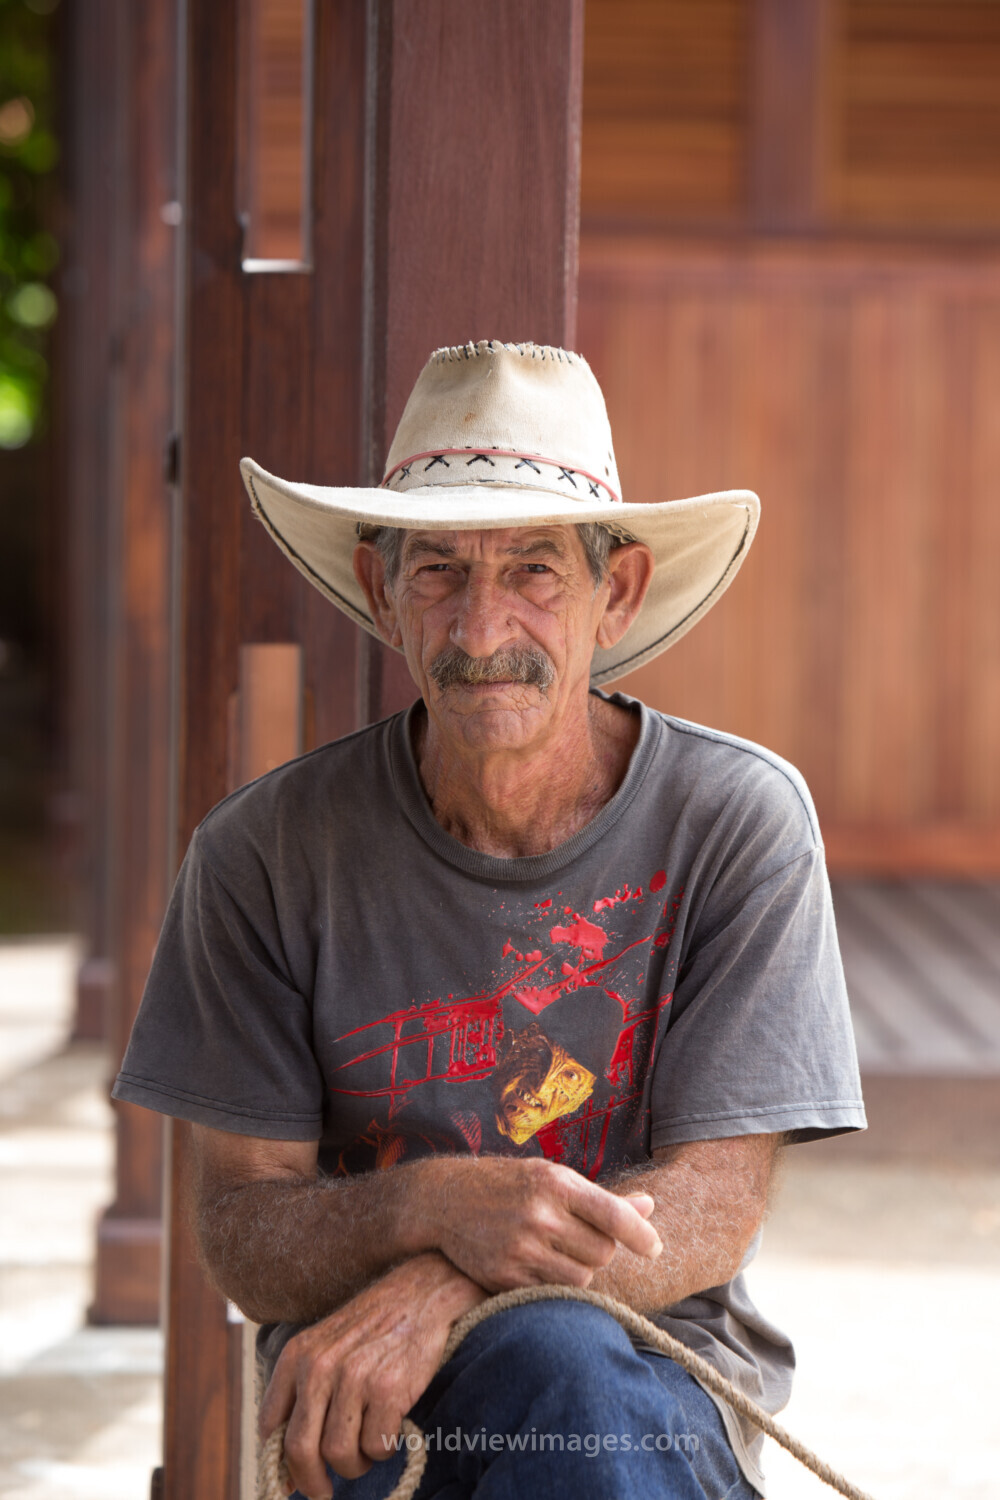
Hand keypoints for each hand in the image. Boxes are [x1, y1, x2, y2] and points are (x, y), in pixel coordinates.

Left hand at [259, 1252, 483, 1499]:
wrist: (422, 1292)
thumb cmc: (375, 1326)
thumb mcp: (327, 1345)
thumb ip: (304, 1393)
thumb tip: (287, 1466)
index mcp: (297, 1355)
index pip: (270, 1427)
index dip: (280, 1462)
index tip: (291, 1480)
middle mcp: (319, 1366)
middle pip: (300, 1450)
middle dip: (311, 1482)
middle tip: (323, 1493)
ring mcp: (353, 1377)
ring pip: (340, 1455)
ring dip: (355, 1463)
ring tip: (367, 1445)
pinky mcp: (387, 1389)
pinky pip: (376, 1447)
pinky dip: (383, 1448)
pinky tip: (391, 1426)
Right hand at [410, 1155, 661, 1290]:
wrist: (444, 1199)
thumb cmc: (510, 1185)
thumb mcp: (553, 1178)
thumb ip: (600, 1198)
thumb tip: (649, 1206)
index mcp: (555, 1183)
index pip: (613, 1214)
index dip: (641, 1235)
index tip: (655, 1249)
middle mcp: (539, 1215)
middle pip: (602, 1253)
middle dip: (601, 1250)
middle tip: (581, 1239)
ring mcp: (520, 1248)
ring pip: (581, 1278)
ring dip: (580, 1270)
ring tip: (560, 1252)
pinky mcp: (504, 1276)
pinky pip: (551, 1292)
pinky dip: (554, 1284)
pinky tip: (539, 1265)